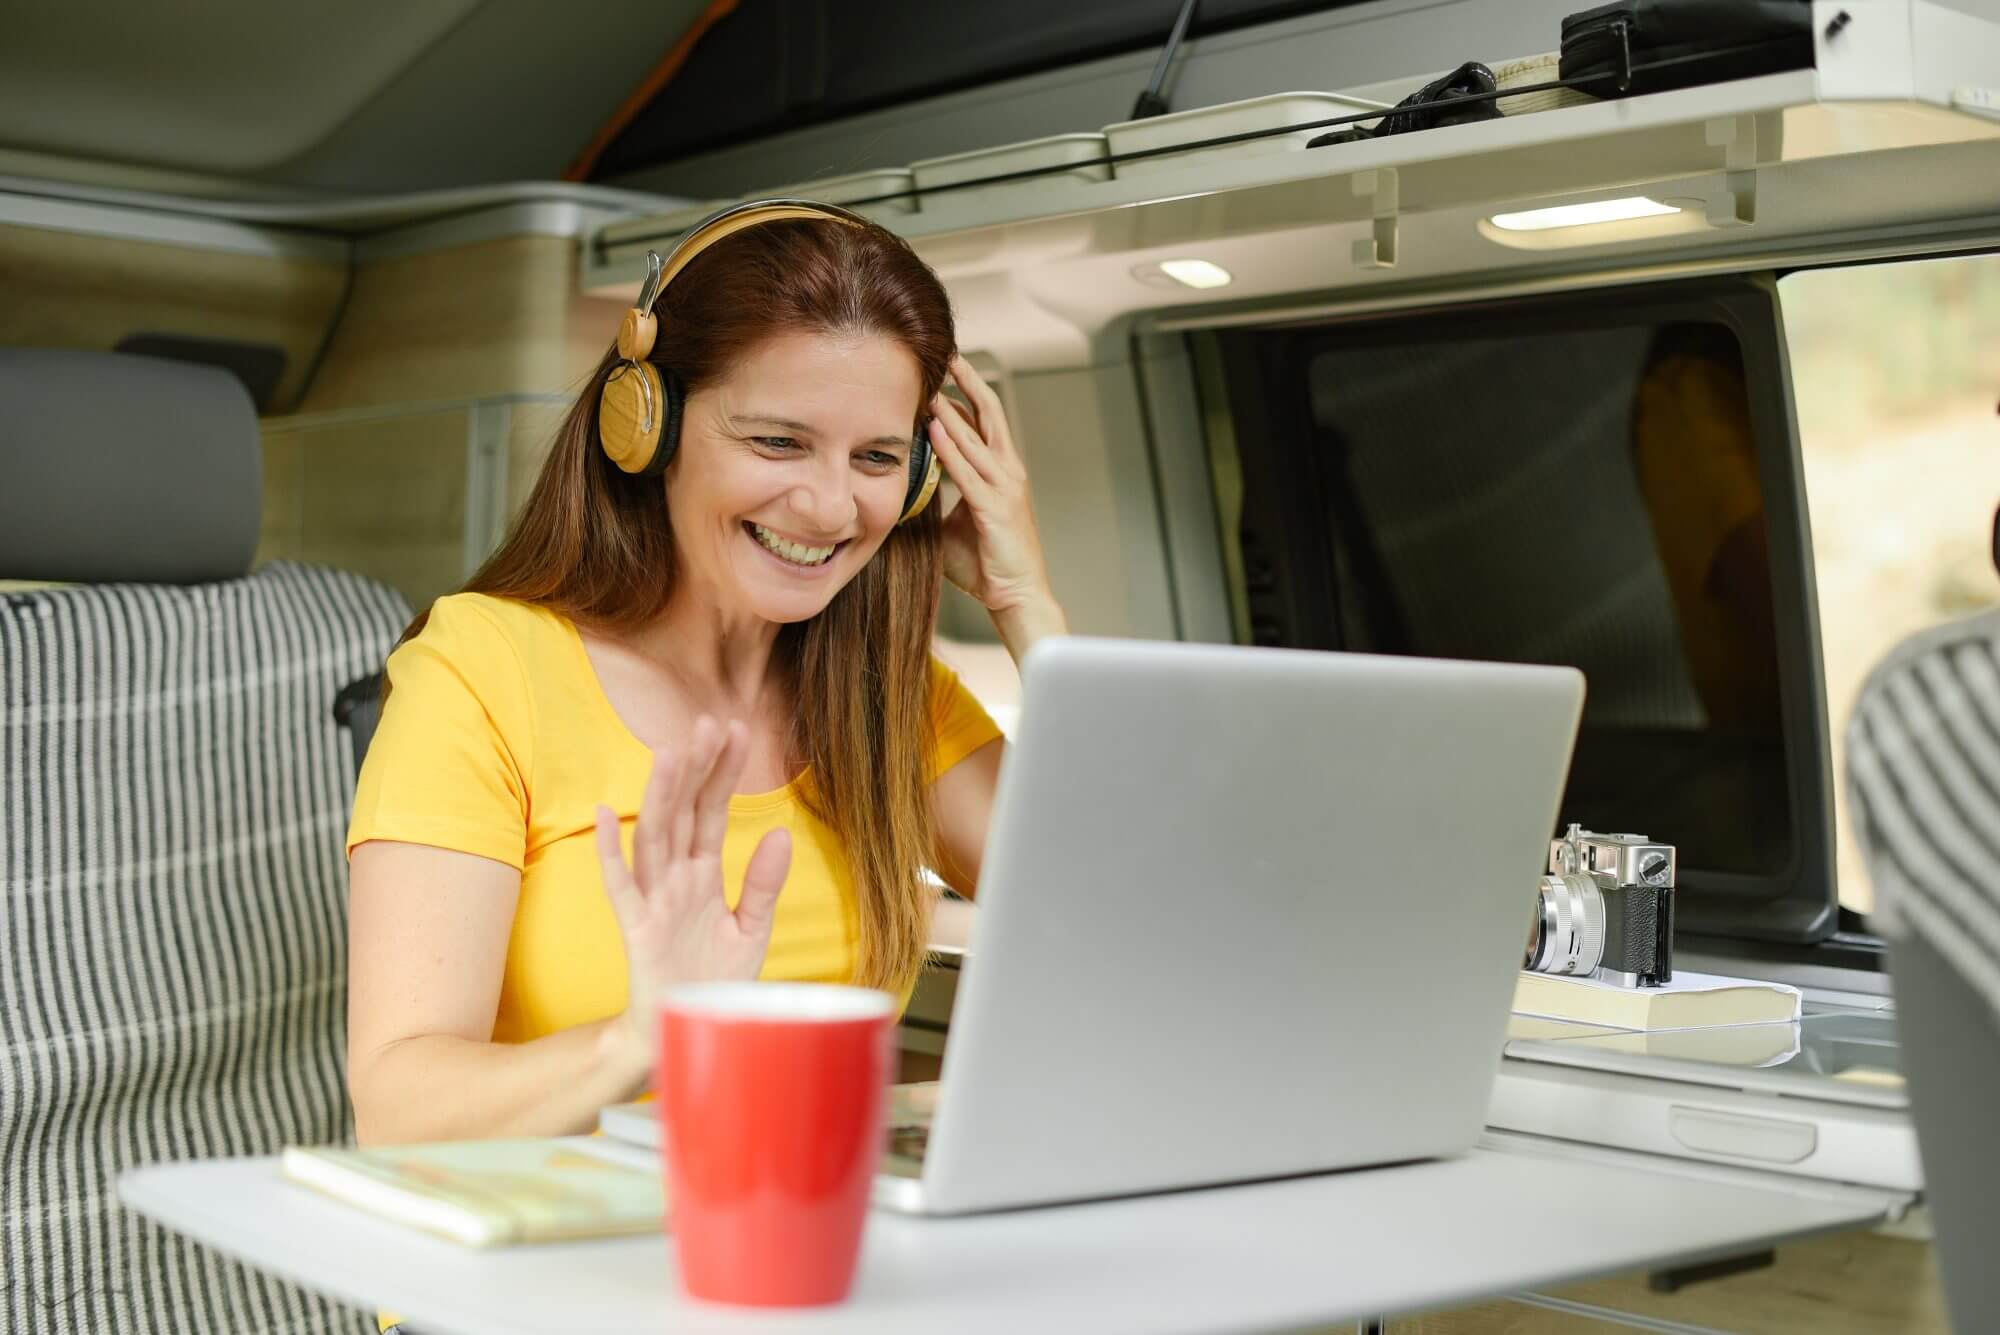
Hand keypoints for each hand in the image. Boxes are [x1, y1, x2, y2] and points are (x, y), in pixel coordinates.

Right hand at [594, 716, 791, 1069]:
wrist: (685, 1033)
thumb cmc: (713, 982)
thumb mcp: (751, 930)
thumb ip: (763, 883)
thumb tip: (777, 832)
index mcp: (702, 874)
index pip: (712, 811)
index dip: (722, 772)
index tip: (736, 730)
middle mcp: (676, 879)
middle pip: (684, 813)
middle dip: (696, 769)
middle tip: (708, 723)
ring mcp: (655, 901)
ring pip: (655, 837)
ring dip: (661, 795)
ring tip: (670, 752)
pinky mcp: (638, 930)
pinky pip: (621, 886)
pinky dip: (611, 852)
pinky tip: (605, 816)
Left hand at [928, 355, 1056, 618]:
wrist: (1015, 594)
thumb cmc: (987, 563)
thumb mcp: (954, 523)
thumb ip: (935, 500)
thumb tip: (902, 489)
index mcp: (1002, 473)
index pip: (986, 421)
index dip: (967, 393)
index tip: (946, 371)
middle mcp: (1008, 473)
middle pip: (989, 414)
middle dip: (968, 383)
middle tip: (948, 355)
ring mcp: (1004, 489)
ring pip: (976, 439)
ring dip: (951, 410)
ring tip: (930, 385)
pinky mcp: (995, 509)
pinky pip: (968, 472)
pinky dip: (951, 449)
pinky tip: (934, 429)